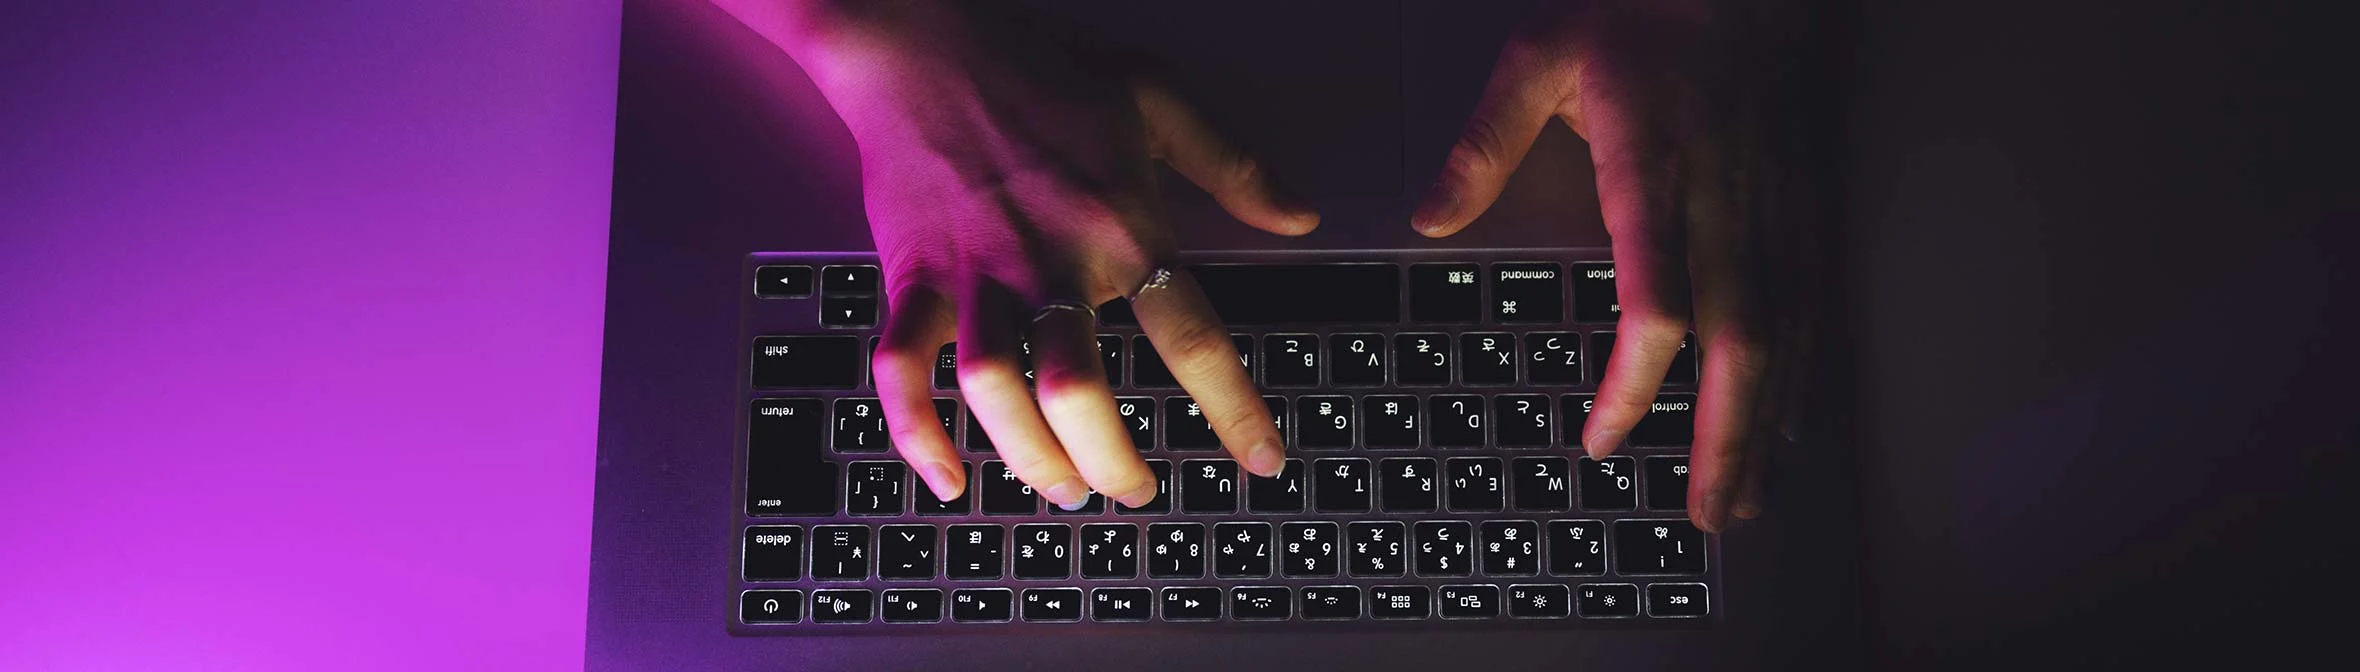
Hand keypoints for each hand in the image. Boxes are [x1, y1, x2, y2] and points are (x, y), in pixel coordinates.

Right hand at [716, 0, 1312, 507]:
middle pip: (1078, 390)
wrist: (919, 40)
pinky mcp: (911, 276)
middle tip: (1133, 492)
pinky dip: (916, 434)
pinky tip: (948, 479)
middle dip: (1111, 461)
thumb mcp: (1156, 97)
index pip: (1192, 336)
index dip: (1233, 410)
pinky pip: (899, 369)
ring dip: (1029, 457)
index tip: (1262, 462)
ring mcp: (973, 273)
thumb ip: (1234, 165)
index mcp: (1120, 226)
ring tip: (1061, 489)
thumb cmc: (1039, 69)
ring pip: (994, 390)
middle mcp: (1049, 261)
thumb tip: (1301, 218)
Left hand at [1412, 0, 1792, 531]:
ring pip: (1784, 335)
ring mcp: (1775, 204)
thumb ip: (1485, 141)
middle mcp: (1726, 198)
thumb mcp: (1540, 51)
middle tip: (1700, 513)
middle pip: (1738, 342)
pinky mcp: (1804, 203)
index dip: (1633, 381)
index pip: (1656, 297)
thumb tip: (1429, 217)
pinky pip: (1812, 305)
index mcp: (1655, 167)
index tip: (1599, 437)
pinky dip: (1802, 376)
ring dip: (1763, 426)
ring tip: (1738, 500)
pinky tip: (1787, 426)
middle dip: (1721, 438)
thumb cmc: (1640, 5)